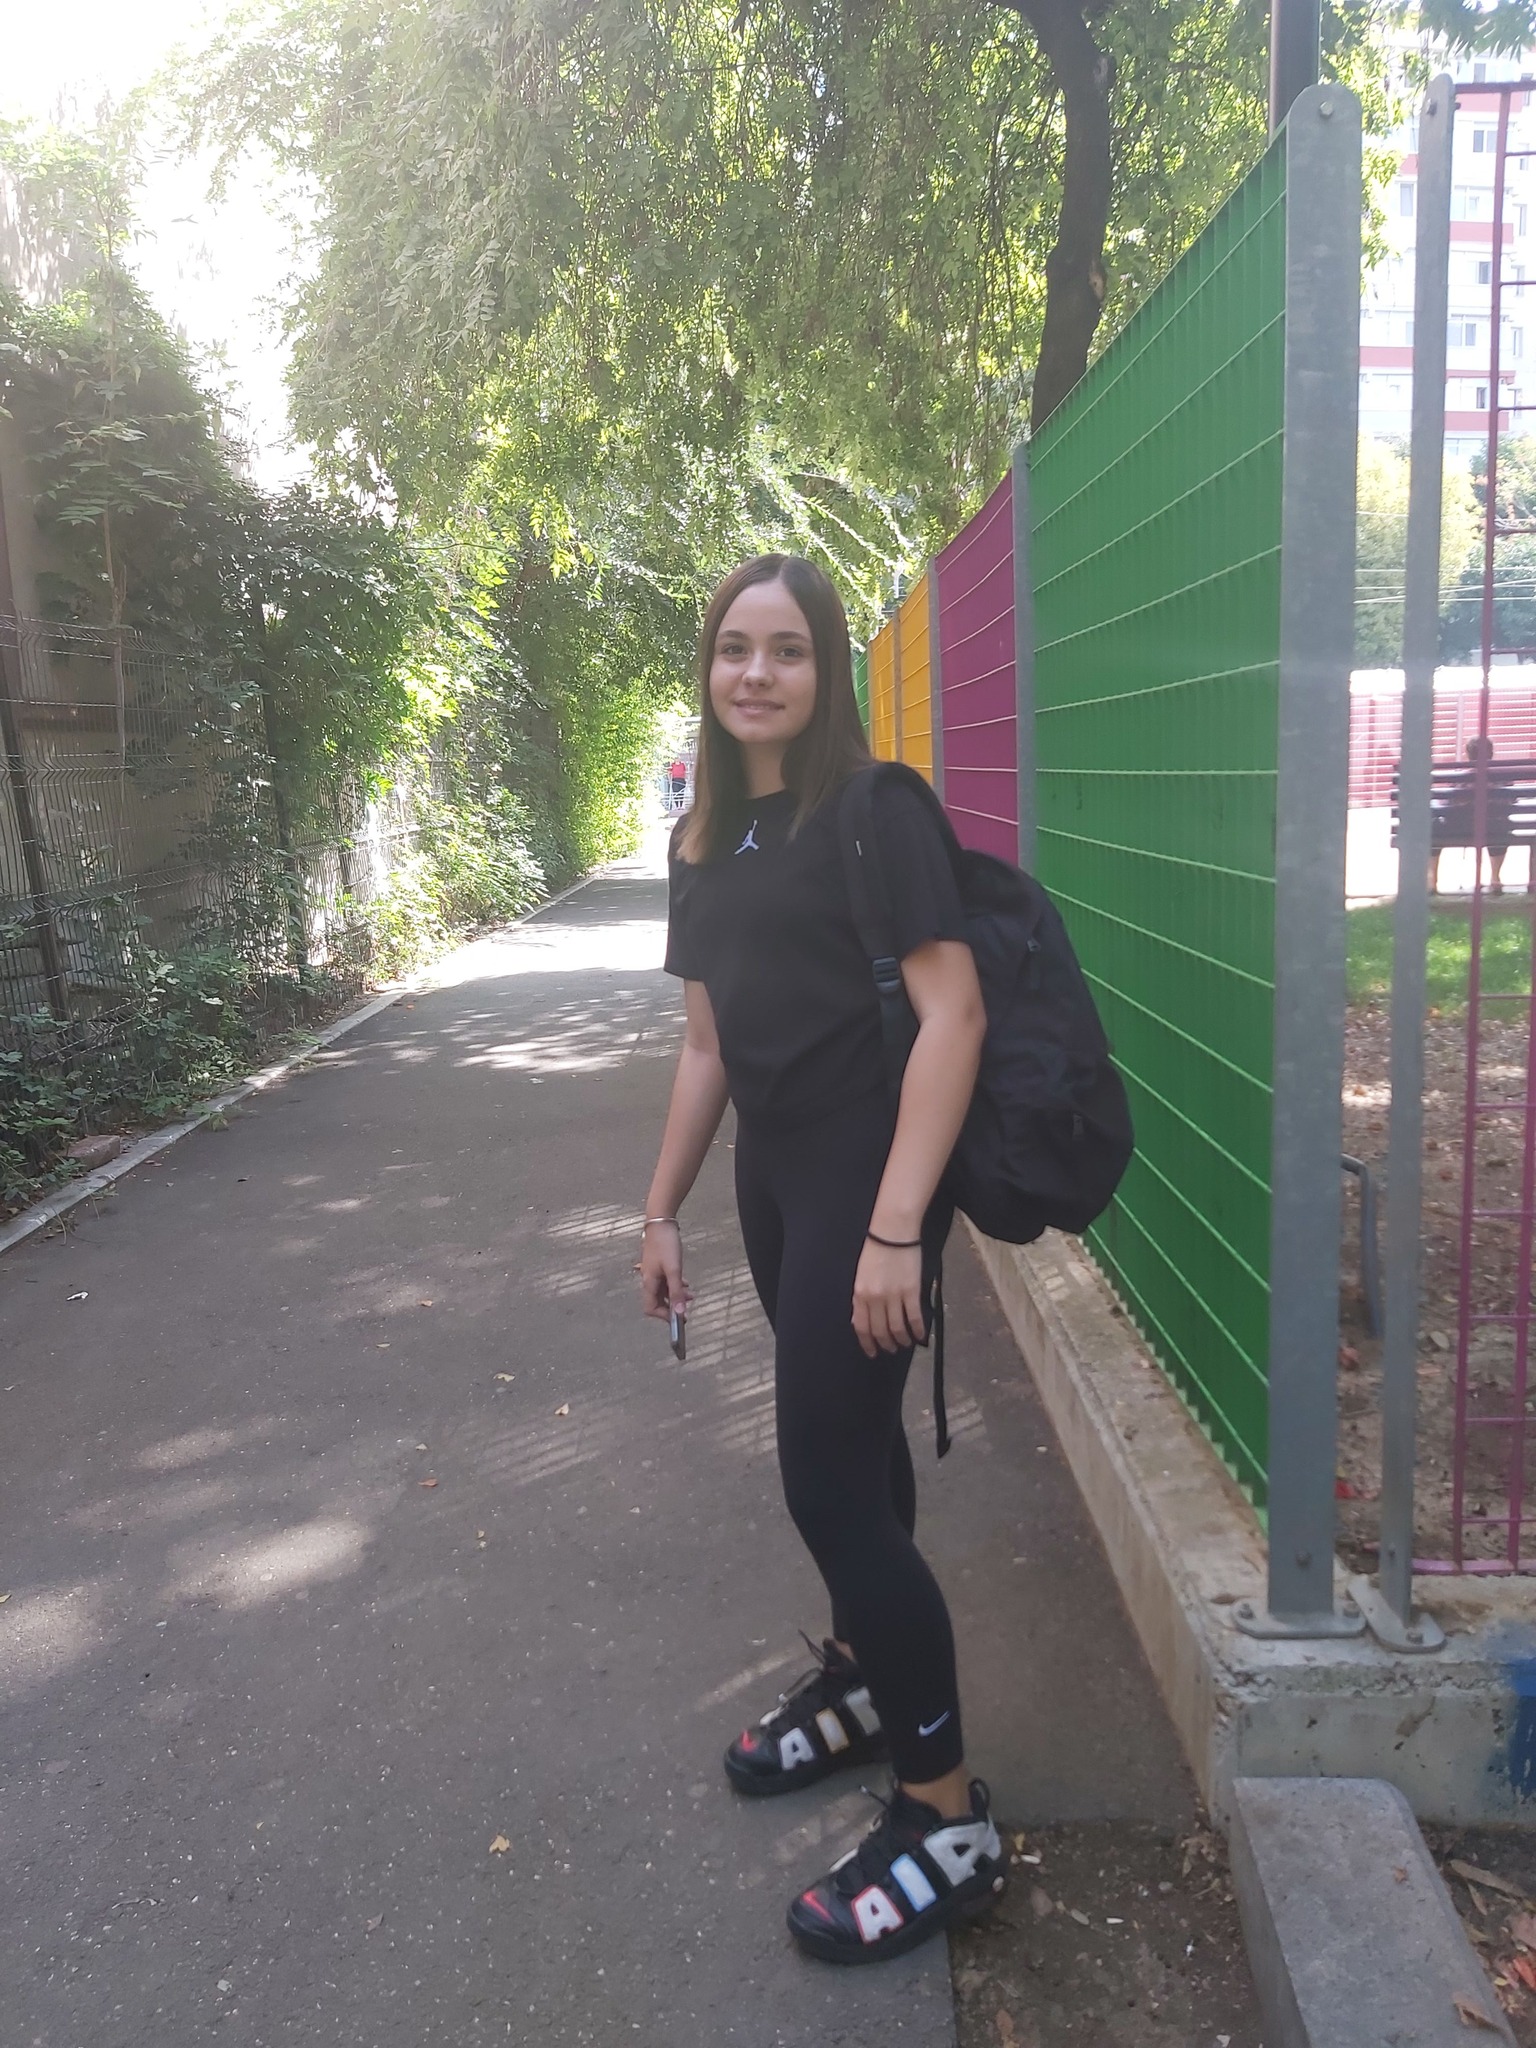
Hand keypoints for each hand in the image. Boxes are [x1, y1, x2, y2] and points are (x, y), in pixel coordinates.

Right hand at [639, 1220, 689, 1321]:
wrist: (661, 1222)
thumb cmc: (665, 1244)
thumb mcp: (674, 1270)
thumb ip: (676, 1291)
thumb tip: (679, 1313)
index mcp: (648, 1282)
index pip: (651, 1308)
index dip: (663, 1316)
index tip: (678, 1317)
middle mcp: (648, 1279)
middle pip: (657, 1301)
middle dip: (672, 1307)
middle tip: (686, 1310)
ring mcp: (653, 1272)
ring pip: (663, 1291)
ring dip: (676, 1296)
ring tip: (690, 1296)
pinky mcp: (658, 1265)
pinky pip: (666, 1281)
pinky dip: (675, 1285)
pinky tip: (685, 1283)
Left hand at [851, 1237, 923, 1356]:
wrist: (892, 1230)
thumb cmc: (876, 1248)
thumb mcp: (861, 1275)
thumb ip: (862, 1297)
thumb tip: (863, 1318)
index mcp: (859, 1293)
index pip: (861, 1326)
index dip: (867, 1343)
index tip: (872, 1352)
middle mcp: (875, 1298)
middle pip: (880, 1330)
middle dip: (885, 1344)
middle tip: (891, 1349)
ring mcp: (893, 1296)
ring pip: (897, 1328)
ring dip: (901, 1340)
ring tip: (905, 1344)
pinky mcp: (911, 1291)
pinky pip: (914, 1317)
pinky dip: (918, 1330)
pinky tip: (920, 1336)